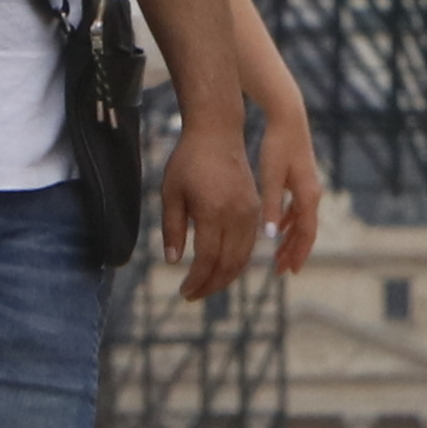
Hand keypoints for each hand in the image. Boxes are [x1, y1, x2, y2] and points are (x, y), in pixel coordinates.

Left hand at [160, 82, 271, 300]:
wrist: (217, 132)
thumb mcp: (171, 193)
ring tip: (206, 286)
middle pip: (228, 264)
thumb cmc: (188, 160)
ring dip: (225, 278)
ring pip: (243, 258)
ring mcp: (250, 212)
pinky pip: (249, 245)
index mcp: (213, 211)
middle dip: (211, 285)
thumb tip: (174, 262)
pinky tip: (222, 268)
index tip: (183, 292)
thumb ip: (172, 229)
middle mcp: (236, 215)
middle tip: (193, 295)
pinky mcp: (255, 208)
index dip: (196, 280)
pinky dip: (237, 262)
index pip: (207, 259)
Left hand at [246, 66, 327, 279]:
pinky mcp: (302, 179)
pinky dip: (289, 222)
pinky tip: (278, 228)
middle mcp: (312, 194)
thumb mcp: (271, 177)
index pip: (306, 233)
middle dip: (294, 252)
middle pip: (306, 231)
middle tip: (282, 270)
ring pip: (302, 221)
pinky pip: (298, 208)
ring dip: (291, 239)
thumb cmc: (278, 146)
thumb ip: (271, 206)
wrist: (288, 118)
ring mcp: (309, 186)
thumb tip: (270, 236)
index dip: (298, 254)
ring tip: (278, 256)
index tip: (289, 271)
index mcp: (307, 196)